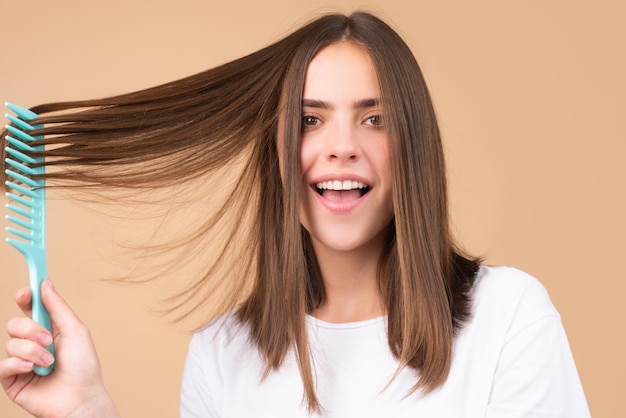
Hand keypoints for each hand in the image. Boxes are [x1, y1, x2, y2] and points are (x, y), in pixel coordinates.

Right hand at [1, 280, 119, 417]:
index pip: (29, 309)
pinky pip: (2, 365)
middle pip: (15, 324)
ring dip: (32, 351)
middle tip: (48, 340)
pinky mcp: (12, 380)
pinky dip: (18, 365)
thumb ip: (58, 307)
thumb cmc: (83, 367)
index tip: (25, 293)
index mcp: (49, 330)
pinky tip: (33, 370)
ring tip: (48, 363)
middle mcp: (33, 344)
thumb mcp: (75, 330)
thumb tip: (45, 283)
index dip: (25, 298)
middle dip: (31, 330)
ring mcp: (21, 362)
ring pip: (10, 343)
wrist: (80, 398)